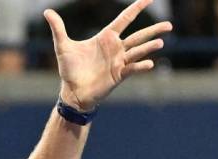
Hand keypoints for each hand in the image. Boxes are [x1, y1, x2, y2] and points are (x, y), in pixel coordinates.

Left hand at [44, 0, 172, 110]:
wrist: (72, 91)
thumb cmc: (70, 69)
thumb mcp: (63, 46)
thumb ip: (58, 28)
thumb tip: (47, 11)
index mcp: (106, 37)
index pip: (125, 19)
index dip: (137, 8)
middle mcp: (116, 48)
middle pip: (139, 35)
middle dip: (153, 30)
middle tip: (170, 24)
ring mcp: (119, 62)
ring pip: (138, 51)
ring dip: (149, 46)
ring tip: (161, 41)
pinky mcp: (119, 75)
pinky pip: (132, 69)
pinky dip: (140, 66)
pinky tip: (149, 63)